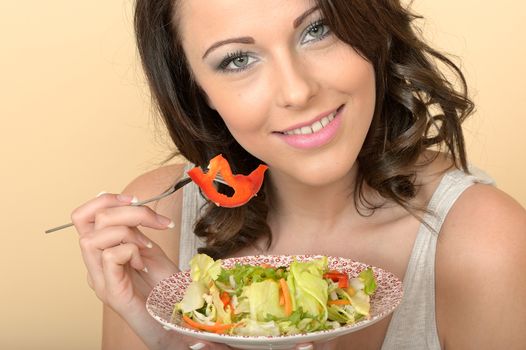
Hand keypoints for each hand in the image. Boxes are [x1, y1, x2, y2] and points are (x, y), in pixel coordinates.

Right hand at [72, 192, 176, 315]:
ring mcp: (99, 279)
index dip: (104, 200)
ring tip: (147, 247)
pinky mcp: (111, 291)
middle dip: (128, 212)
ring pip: (93, 239)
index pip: (82, 216)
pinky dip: (130, 251)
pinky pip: (109, 257)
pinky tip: (143, 262)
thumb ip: (133, 228)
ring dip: (128, 233)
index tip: (134, 199)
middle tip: (156, 222)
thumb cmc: (162, 284)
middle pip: (90, 221)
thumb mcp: (147, 247)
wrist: (174, 314)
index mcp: (100, 250)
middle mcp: (94, 264)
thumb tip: (125, 201)